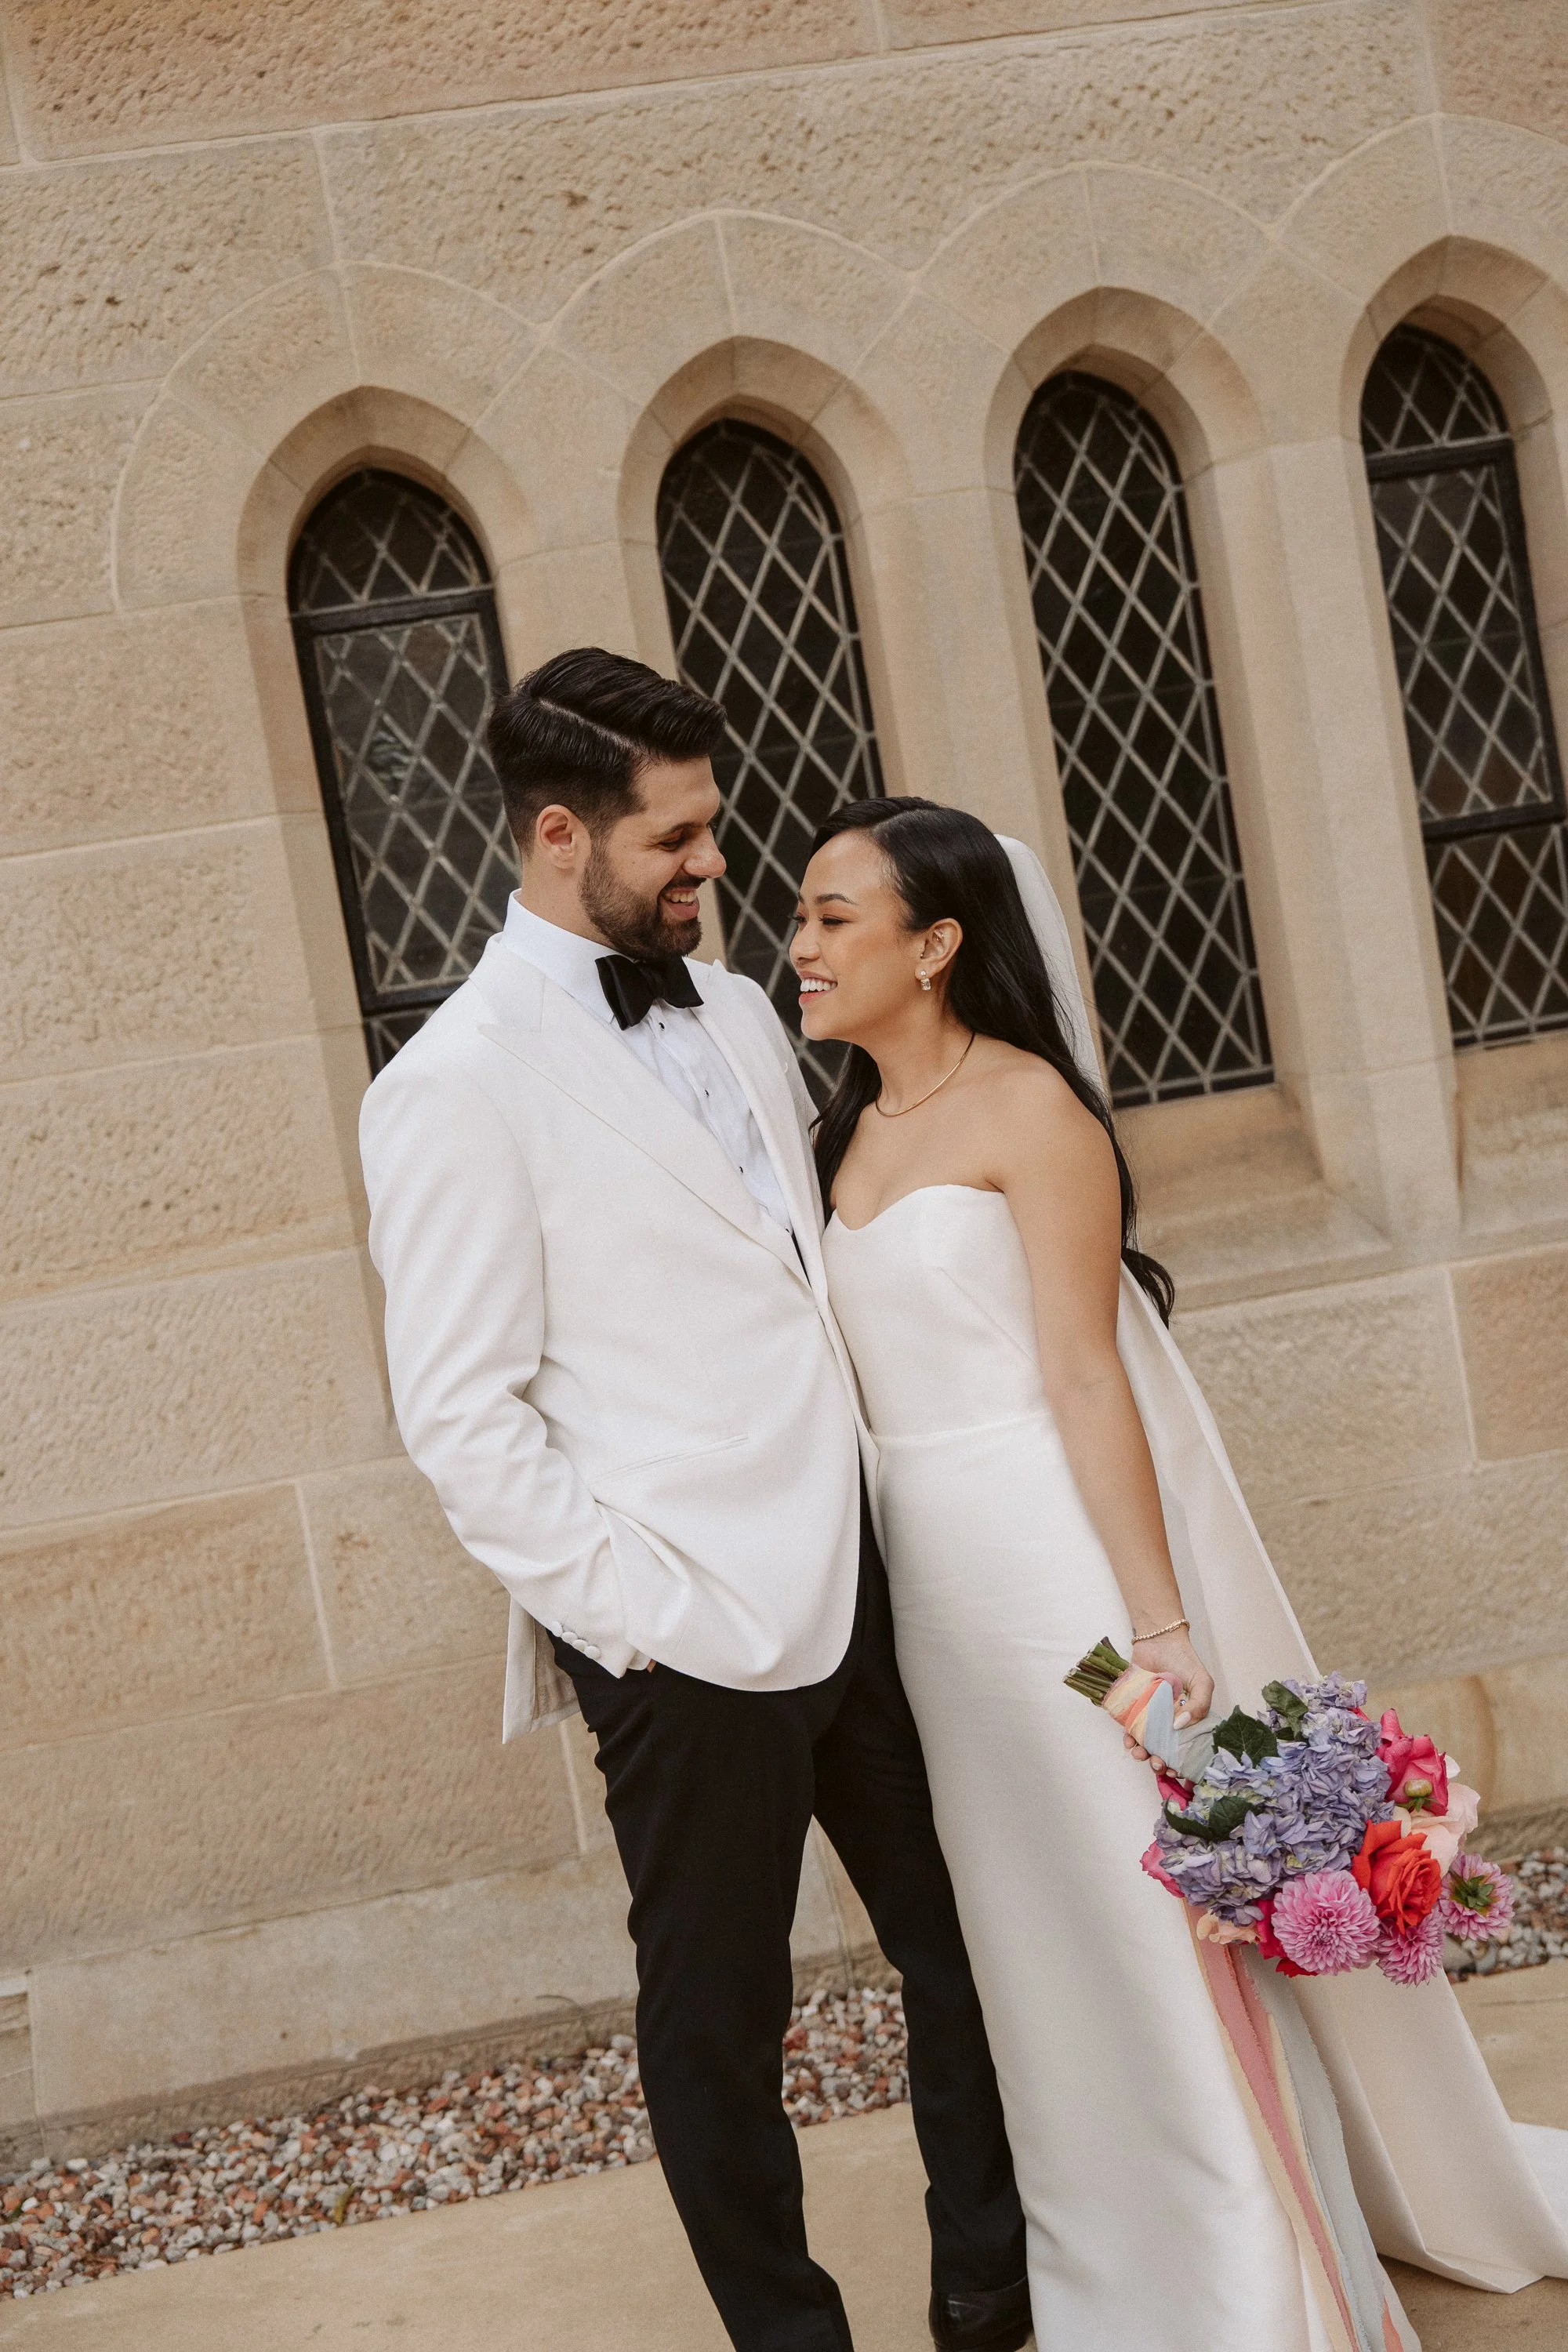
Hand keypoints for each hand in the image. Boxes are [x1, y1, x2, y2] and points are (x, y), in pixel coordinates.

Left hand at [1121, 1630, 1213, 1759]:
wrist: (1159, 1639)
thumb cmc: (1184, 1660)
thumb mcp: (1202, 1682)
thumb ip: (1199, 1705)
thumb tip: (1178, 1726)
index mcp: (1189, 1719)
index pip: (1187, 1748)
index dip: (1182, 1762)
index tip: (1175, 1770)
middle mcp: (1170, 1721)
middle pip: (1165, 1750)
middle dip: (1160, 1762)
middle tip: (1158, 1764)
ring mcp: (1152, 1716)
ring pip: (1146, 1743)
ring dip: (1143, 1754)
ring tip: (1141, 1754)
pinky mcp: (1135, 1707)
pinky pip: (1130, 1728)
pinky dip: (1129, 1738)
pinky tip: (1129, 1741)